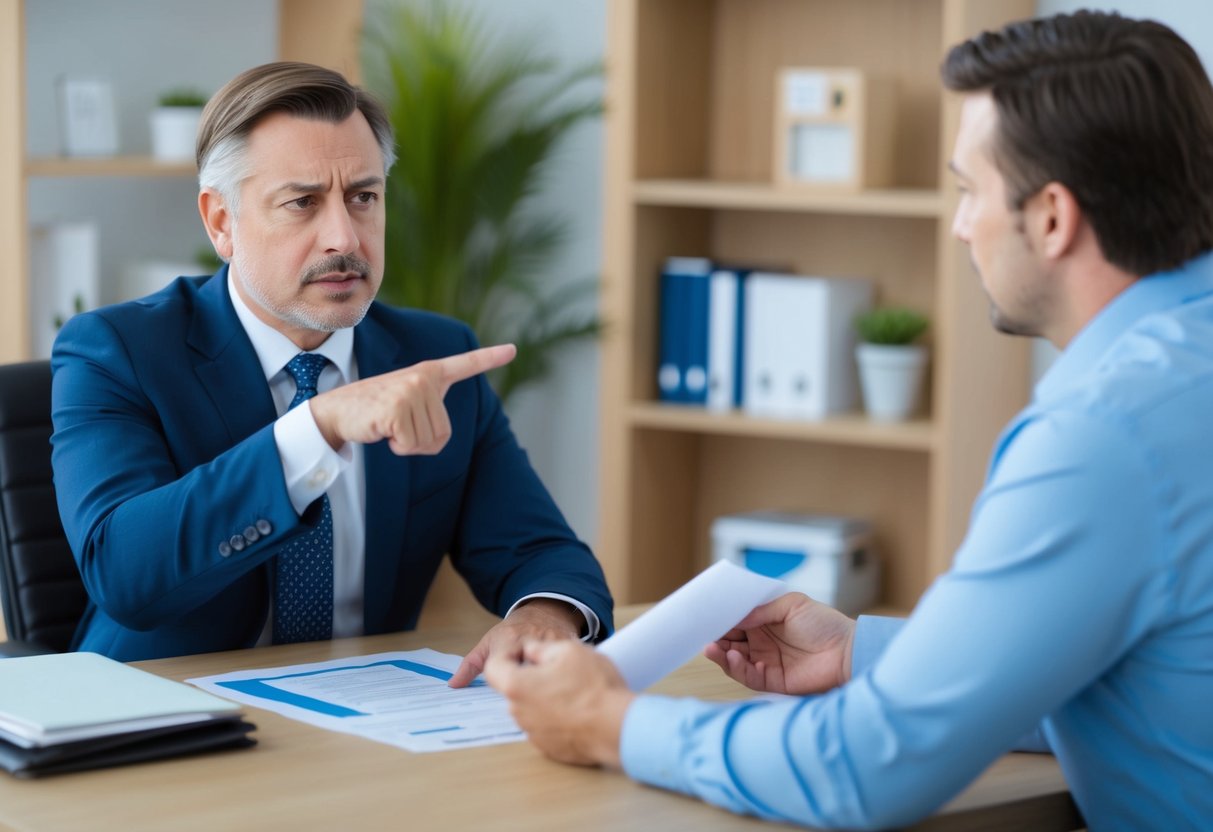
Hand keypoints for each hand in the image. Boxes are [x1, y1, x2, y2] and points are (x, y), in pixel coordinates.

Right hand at [308, 344, 515, 454]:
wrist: (337, 412)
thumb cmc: (376, 412)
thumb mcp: (408, 406)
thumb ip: (429, 412)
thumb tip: (440, 439)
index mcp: (429, 373)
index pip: (464, 364)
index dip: (490, 358)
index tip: (512, 349)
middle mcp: (423, 378)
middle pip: (443, 433)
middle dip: (421, 441)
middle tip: (396, 424)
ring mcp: (410, 391)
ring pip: (428, 442)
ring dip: (408, 444)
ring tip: (388, 425)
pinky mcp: (397, 409)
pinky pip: (411, 446)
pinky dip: (397, 447)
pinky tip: (382, 430)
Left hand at [448, 598, 583, 687]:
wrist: (548, 611)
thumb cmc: (516, 629)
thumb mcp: (490, 642)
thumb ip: (470, 665)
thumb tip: (453, 685)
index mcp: (508, 641)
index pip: (500, 670)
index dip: (502, 683)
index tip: (504, 688)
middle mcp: (531, 642)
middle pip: (525, 677)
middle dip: (524, 689)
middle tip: (524, 695)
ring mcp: (552, 646)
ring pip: (546, 676)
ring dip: (542, 688)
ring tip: (540, 692)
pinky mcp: (570, 650)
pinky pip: (563, 672)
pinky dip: (558, 682)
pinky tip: (557, 688)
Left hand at [485, 639, 632, 767]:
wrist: (618, 728)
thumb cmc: (594, 688)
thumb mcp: (569, 650)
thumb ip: (540, 648)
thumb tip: (530, 651)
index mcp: (517, 686)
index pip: (493, 668)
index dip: (506, 655)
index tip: (523, 652)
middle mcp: (519, 713)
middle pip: (515, 689)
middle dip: (530, 677)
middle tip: (558, 669)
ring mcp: (534, 734)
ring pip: (531, 708)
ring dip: (544, 698)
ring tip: (574, 690)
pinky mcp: (550, 749)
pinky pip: (546, 727)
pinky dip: (557, 718)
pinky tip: (579, 710)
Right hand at [704, 592, 855, 694]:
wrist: (848, 652)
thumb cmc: (824, 624)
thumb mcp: (792, 605)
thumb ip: (762, 610)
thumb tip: (736, 617)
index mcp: (764, 622)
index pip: (736, 622)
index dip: (721, 620)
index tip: (706, 617)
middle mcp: (761, 643)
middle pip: (730, 642)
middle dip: (715, 638)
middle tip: (703, 634)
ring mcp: (765, 662)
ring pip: (733, 660)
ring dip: (720, 655)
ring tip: (712, 648)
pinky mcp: (771, 681)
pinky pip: (747, 677)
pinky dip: (737, 669)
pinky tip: (734, 659)